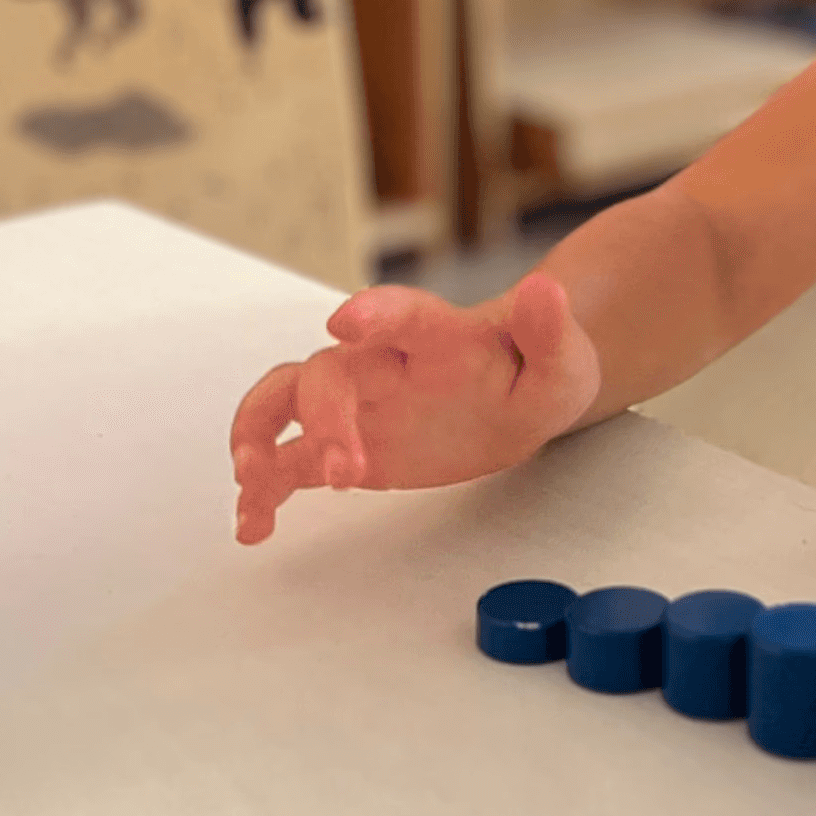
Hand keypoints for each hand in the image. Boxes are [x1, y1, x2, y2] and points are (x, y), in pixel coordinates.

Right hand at [229, 271, 599, 543]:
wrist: (521, 399)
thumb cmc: (535, 371)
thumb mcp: (562, 361)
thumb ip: (548, 332)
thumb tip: (545, 289)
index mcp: (434, 334)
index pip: (400, 314)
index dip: (372, 313)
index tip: (345, 322)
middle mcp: (381, 361)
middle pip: (330, 372)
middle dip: (327, 418)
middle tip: (348, 471)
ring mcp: (357, 403)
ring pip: (285, 402)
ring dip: (260, 434)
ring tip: (254, 478)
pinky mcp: (345, 444)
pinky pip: (289, 461)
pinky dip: (264, 490)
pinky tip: (253, 525)